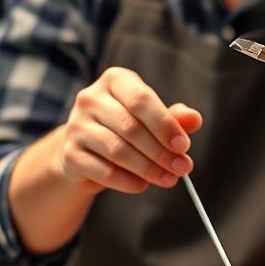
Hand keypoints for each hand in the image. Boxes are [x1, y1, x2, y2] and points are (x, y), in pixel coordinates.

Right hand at [59, 66, 201, 194]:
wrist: (88, 150)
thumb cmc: (126, 127)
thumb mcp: (152, 118)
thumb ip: (174, 118)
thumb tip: (195, 119)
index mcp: (114, 80)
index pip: (141, 99)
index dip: (165, 124)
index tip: (184, 146)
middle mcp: (90, 98)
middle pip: (131, 126)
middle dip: (161, 151)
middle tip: (182, 168)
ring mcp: (75, 126)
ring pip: (117, 150)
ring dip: (148, 168)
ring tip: (168, 179)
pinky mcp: (69, 155)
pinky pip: (103, 170)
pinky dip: (127, 181)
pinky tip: (143, 185)